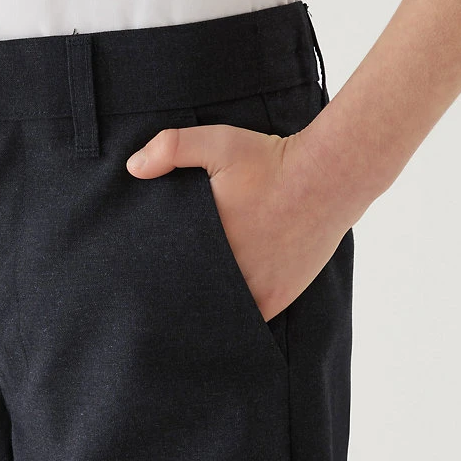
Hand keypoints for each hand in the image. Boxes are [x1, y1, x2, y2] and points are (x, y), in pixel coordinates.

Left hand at [126, 123, 349, 321]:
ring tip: (192, 304)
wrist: (328, 178)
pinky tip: (226, 311)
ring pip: (219, 311)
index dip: (157, 274)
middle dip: (179, 292)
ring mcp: (257, 289)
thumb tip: (133, 168)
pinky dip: (237, 316)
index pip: (169, 271)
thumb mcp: (218, 142)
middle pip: (192, 295)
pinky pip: (248, 319)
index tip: (147, 272)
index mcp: (207, 241)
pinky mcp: (279, 297)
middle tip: (166, 291)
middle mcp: (230, 272)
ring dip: (208, 306)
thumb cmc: (273, 161)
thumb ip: (172, 148)